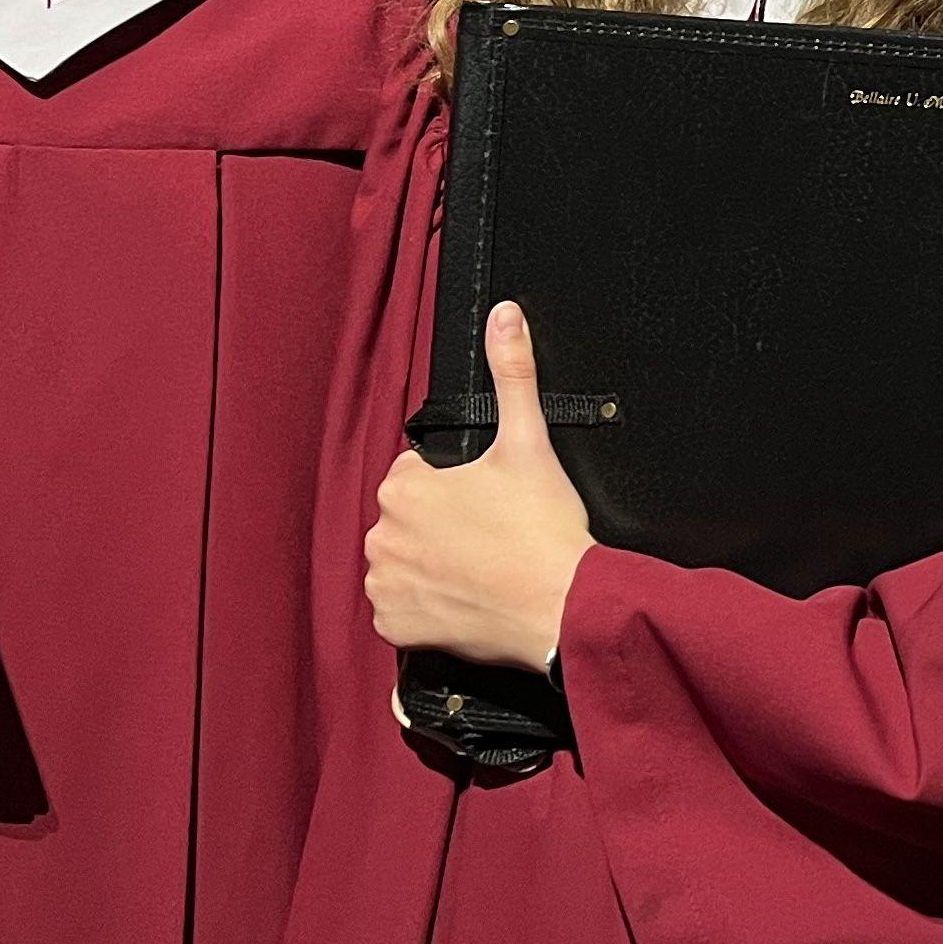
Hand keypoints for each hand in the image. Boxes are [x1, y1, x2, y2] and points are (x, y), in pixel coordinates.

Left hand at [367, 300, 594, 672]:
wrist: (560, 605)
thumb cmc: (543, 530)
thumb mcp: (529, 439)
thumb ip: (513, 371)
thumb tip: (504, 316)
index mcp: (403, 486)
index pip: (416, 474)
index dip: (454, 485)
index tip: (486, 500)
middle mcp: (382, 535)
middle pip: (407, 519)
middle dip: (440, 524)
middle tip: (488, 534)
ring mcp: (386, 584)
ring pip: (402, 562)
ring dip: (429, 564)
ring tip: (479, 566)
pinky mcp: (395, 627)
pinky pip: (400, 610)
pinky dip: (424, 607)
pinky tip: (463, 596)